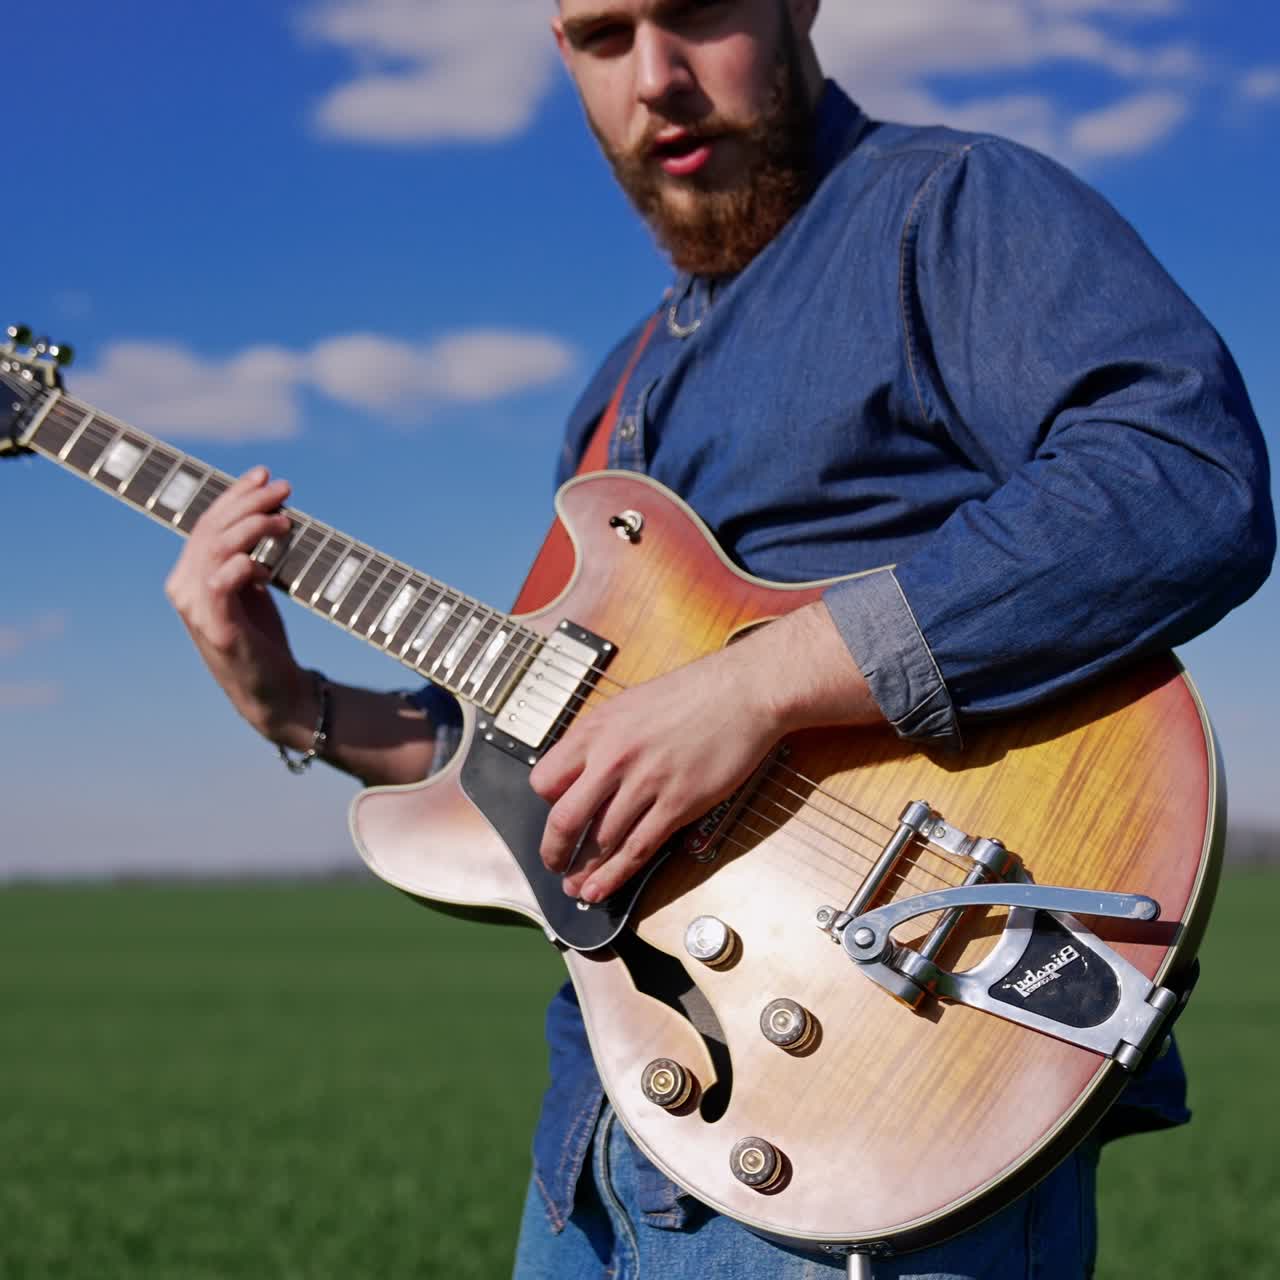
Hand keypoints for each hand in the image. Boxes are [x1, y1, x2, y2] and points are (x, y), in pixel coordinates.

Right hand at [164, 466, 310, 742]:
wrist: (273, 692)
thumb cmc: (263, 639)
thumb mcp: (251, 590)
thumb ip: (246, 556)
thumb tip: (264, 513)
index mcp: (188, 576)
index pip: (207, 523)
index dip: (236, 495)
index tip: (266, 475)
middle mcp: (184, 589)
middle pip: (211, 529)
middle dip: (249, 502)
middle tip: (285, 490)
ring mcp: (197, 610)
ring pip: (216, 548)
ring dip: (253, 527)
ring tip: (286, 521)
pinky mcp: (218, 629)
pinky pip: (221, 583)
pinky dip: (244, 565)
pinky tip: (267, 565)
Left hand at [529, 640, 779, 902]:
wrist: (742, 692)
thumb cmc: (691, 694)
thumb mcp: (629, 705)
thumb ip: (602, 739)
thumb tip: (584, 771)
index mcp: (596, 730)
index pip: (544, 781)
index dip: (546, 804)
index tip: (556, 815)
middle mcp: (613, 758)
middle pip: (564, 819)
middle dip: (554, 851)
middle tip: (554, 865)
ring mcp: (645, 783)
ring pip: (601, 841)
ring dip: (584, 871)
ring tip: (577, 888)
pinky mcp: (678, 804)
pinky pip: (637, 849)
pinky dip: (615, 875)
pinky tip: (601, 889)